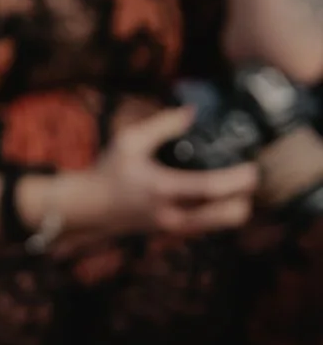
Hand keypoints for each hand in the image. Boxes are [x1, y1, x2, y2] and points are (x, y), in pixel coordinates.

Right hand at [80, 106, 257, 236]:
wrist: (92, 207)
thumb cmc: (109, 171)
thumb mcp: (128, 141)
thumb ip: (161, 125)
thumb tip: (192, 111)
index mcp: (161, 188)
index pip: (210, 188)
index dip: (238, 179)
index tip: (252, 167)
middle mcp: (173, 213)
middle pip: (230, 215)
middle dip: (247, 196)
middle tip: (247, 176)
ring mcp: (178, 227)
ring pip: (227, 223)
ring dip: (238, 204)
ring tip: (235, 184)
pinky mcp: (179, 232)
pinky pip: (215, 225)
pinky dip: (224, 210)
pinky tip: (217, 193)